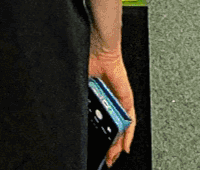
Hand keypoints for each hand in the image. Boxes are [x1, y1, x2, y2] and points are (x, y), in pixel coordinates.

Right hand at [89, 48, 135, 166]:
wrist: (96, 42)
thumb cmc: (85, 55)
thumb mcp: (79, 84)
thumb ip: (78, 99)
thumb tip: (69, 115)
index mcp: (96, 94)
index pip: (99, 119)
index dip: (99, 136)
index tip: (97, 151)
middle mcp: (108, 97)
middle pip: (112, 125)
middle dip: (109, 144)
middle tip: (105, 158)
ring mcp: (118, 96)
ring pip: (121, 125)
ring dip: (118, 141)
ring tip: (112, 155)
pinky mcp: (126, 94)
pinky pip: (130, 117)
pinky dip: (129, 132)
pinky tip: (126, 143)